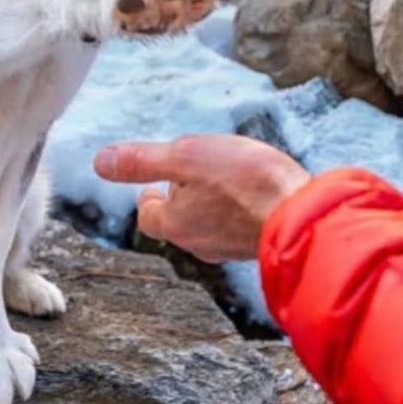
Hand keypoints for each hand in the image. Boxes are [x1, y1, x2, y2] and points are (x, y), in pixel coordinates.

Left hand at [93, 135, 309, 262]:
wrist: (303, 213)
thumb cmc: (245, 182)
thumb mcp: (186, 156)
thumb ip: (143, 160)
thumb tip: (99, 162)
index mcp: (175, 224)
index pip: (148, 215)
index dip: (149, 196)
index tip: (156, 183)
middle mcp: (200, 243)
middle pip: (179, 222)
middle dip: (181, 199)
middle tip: (191, 175)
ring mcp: (231, 247)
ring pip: (210, 225)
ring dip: (212, 204)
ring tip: (225, 179)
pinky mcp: (259, 244)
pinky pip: (239, 227)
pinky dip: (239, 210)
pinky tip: (254, 193)